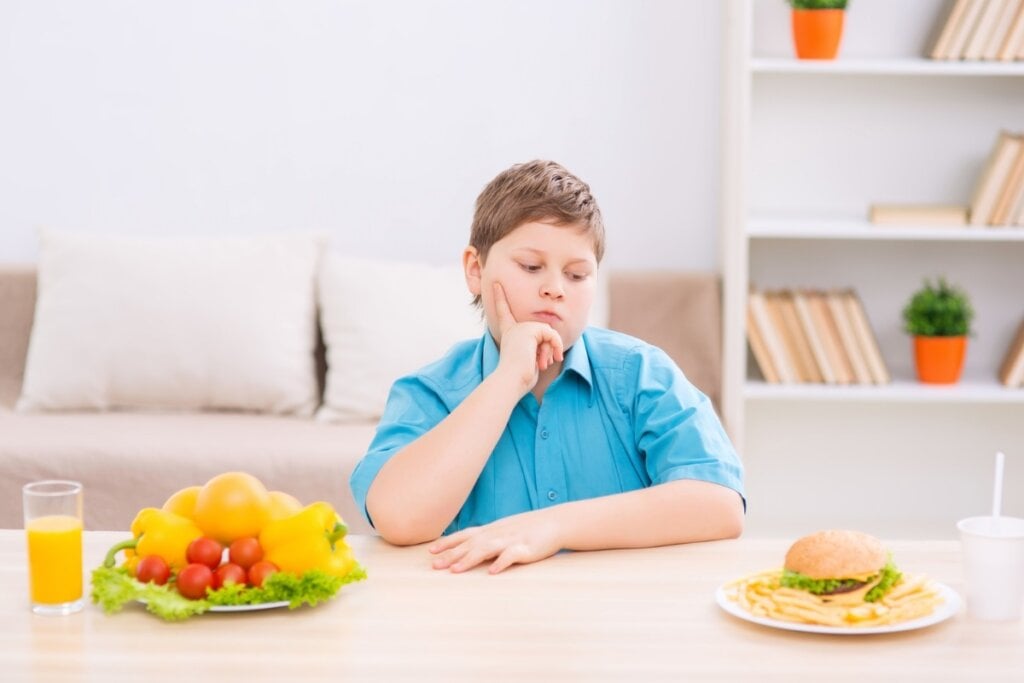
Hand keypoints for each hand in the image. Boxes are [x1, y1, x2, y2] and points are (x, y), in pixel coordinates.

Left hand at [428, 510, 562, 573]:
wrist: (555, 522)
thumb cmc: (529, 528)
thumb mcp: (506, 530)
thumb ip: (489, 537)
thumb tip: (471, 545)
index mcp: (492, 530)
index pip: (465, 535)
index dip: (448, 543)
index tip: (431, 551)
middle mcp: (497, 534)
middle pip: (470, 544)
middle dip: (451, 555)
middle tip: (434, 566)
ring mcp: (511, 540)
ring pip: (486, 549)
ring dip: (469, 559)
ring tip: (455, 570)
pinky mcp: (526, 549)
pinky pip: (511, 556)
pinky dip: (501, 563)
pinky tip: (492, 572)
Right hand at [491, 282, 563, 394]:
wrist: (511, 379)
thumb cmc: (519, 377)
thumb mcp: (530, 359)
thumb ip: (538, 347)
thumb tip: (553, 339)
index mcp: (509, 333)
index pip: (504, 313)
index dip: (499, 298)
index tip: (496, 282)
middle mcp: (513, 328)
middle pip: (542, 331)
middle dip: (547, 348)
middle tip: (541, 364)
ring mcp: (521, 327)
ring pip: (548, 333)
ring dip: (550, 350)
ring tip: (542, 363)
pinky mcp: (530, 329)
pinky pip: (551, 334)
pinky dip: (555, 346)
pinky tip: (552, 357)